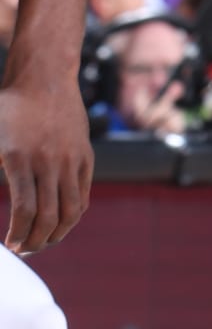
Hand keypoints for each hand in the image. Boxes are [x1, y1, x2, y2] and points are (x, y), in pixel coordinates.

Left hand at [0, 79, 92, 251]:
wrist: (44, 78)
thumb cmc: (9, 108)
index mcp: (20, 158)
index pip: (25, 211)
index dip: (18, 235)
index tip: (10, 245)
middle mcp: (49, 160)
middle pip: (48, 216)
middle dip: (35, 242)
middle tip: (24, 250)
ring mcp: (70, 159)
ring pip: (70, 211)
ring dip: (56, 234)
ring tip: (43, 242)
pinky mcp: (85, 156)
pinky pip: (82, 195)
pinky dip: (72, 215)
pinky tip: (59, 222)